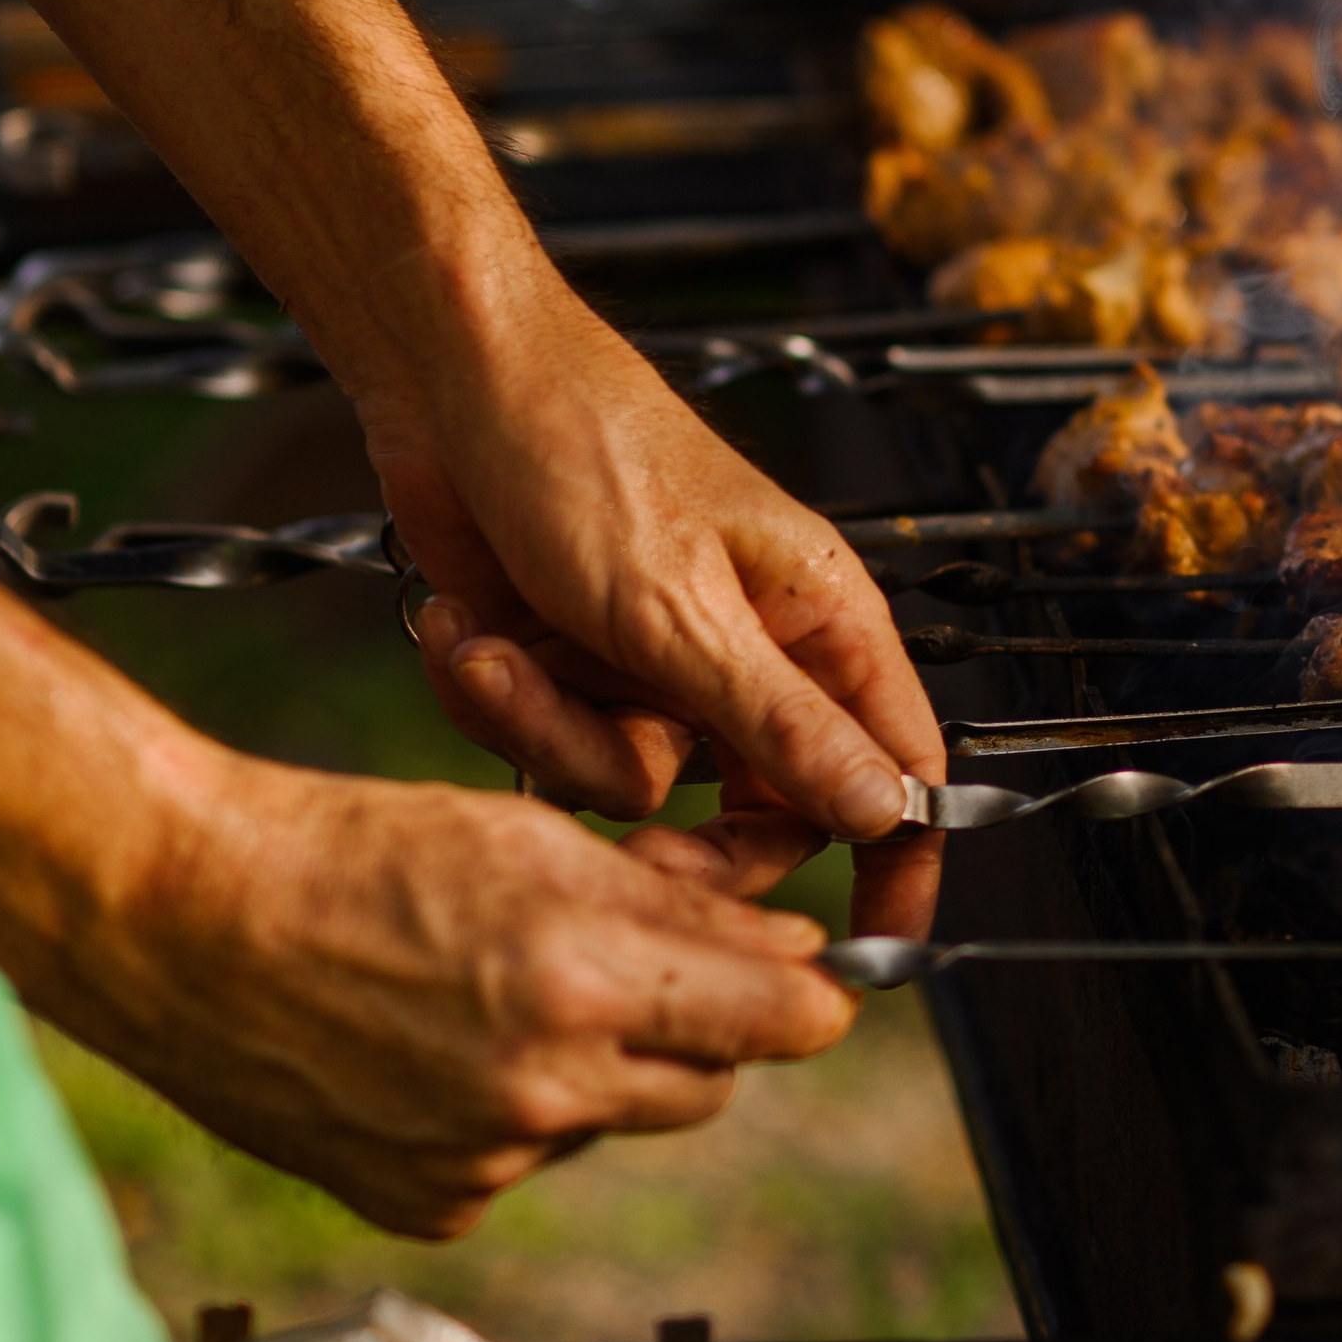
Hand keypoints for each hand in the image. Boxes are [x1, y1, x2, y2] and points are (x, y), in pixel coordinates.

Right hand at [92, 749, 852, 1236]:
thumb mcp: (534, 840)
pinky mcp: (430, 1207)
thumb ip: (677, 906)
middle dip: (702, 1026)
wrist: (187, 923)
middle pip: (709, 1084)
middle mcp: (544, 1091)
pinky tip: (440, 1045)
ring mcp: (484, 1163)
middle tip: (640, 962)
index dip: (811, 996)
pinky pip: (524, 1163)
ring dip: (598, 1066)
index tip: (817, 980)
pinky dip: (510, 1113)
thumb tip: (793, 948)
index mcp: (582, 980)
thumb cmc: (353, 850)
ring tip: (498, 986)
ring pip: (610, 1121)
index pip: (783, 1022)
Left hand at [374, 278, 946, 931]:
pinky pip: (547, 747)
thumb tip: (885, 815)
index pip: (896, 764)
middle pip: (757, 813)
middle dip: (678, 838)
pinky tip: (467, 627)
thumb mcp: (678, 610)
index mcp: (816, 619)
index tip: (876, 958)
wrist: (445, 382)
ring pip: (631, 785)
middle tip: (630, 857)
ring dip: (548, 730)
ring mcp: (653, 663)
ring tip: (498, 651)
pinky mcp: (568, 666)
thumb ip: (779, 725)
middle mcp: (746, 649)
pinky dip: (495, 699)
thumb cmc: (582, 451)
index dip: (896, 860)